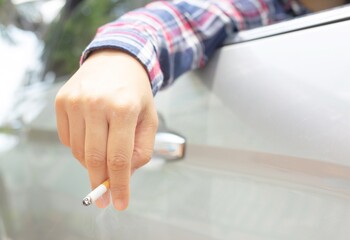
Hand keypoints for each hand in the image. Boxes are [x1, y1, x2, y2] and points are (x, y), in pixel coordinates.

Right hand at [55, 50, 157, 209]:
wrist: (116, 60)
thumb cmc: (136, 93)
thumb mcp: (149, 119)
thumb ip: (141, 150)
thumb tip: (124, 175)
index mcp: (124, 108)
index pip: (119, 158)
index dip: (119, 185)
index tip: (119, 203)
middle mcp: (96, 104)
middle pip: (95, 159)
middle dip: (101, 183)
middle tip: (105, 198)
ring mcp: (75, 102)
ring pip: (79, 151)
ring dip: (92, 163)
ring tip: (104, 153)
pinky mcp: (61, 101)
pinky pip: (67, 139)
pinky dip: (80, 148)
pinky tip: (92, 136)